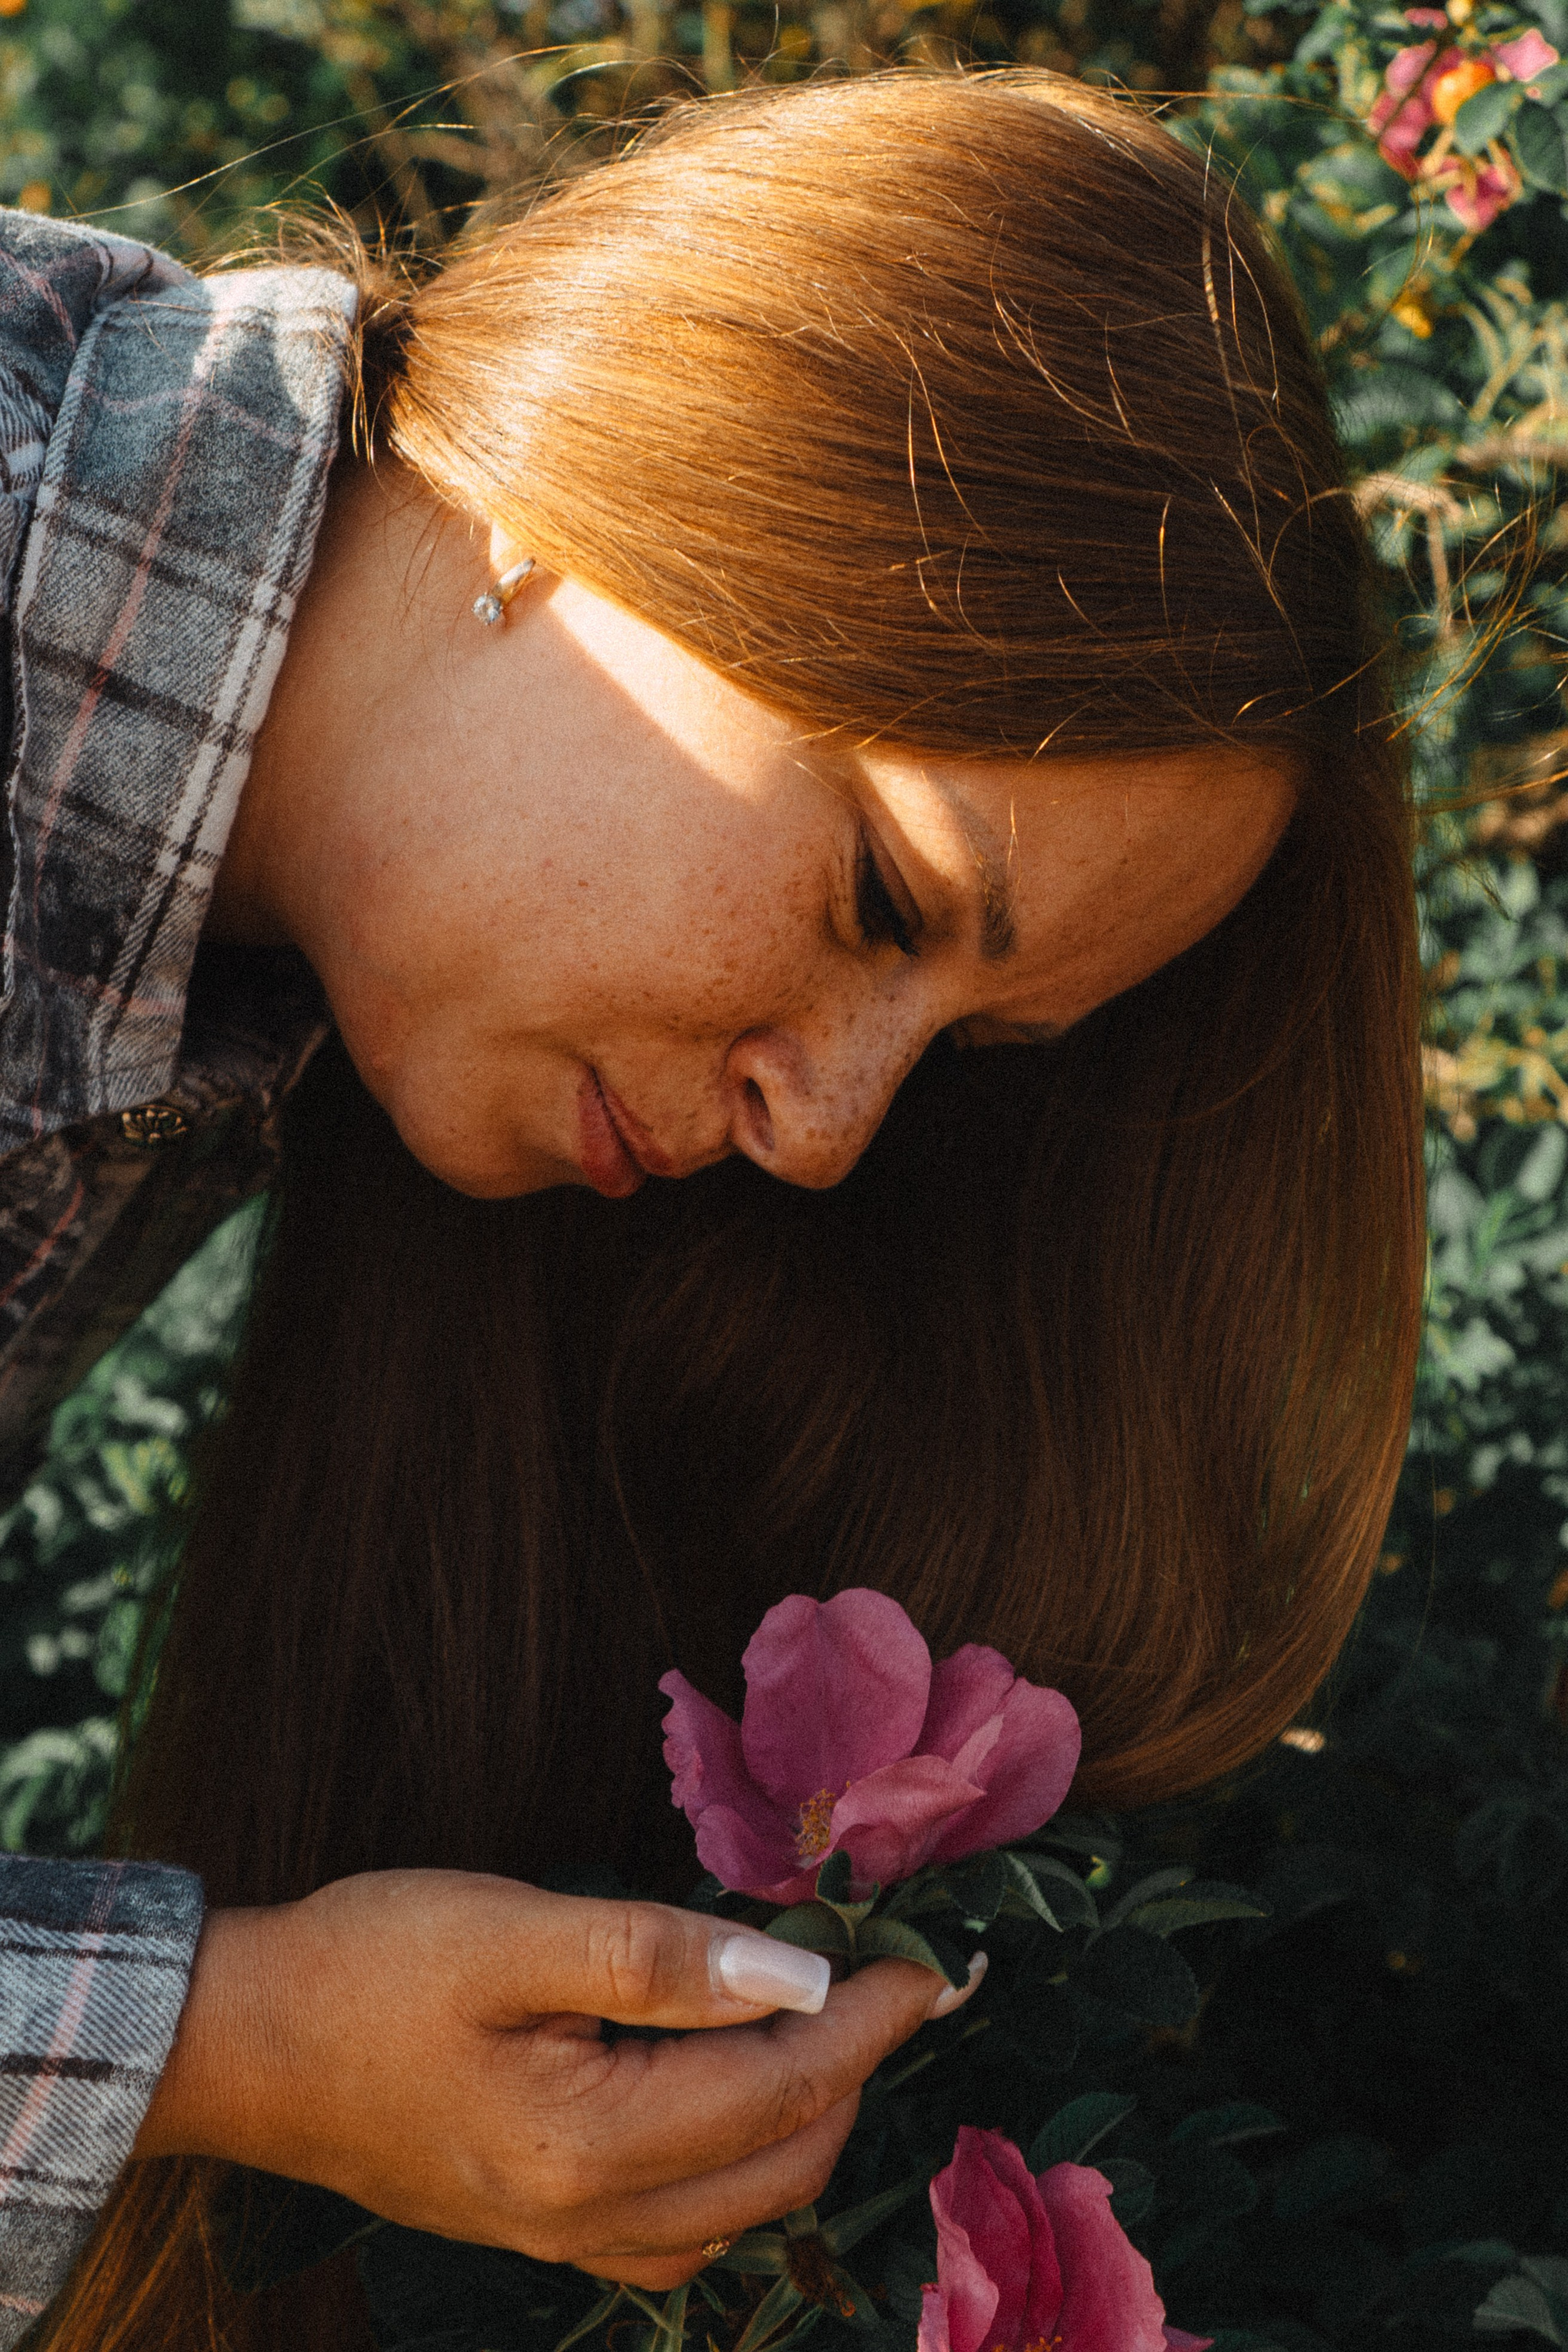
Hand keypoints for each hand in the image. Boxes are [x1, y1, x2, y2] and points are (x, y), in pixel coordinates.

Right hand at [134, 1869, 982, 2287]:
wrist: (247, 2045)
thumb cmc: (370, 1967)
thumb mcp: (512, 1929)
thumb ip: (659, 1956)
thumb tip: (798, 1972)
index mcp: (591, 2144)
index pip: (783, 2086)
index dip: (872, 2020)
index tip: (933, 1964)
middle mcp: (590, 2218)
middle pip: (782, 2162)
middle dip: (852, 2070)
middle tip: (882, 1976)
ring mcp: (564, 2237)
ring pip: (742, 2207)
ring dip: (801, 2121)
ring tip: (822, 2022)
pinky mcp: (541, 2227)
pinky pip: (683, 2229)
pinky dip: (738, 2165)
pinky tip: (731, 2095)